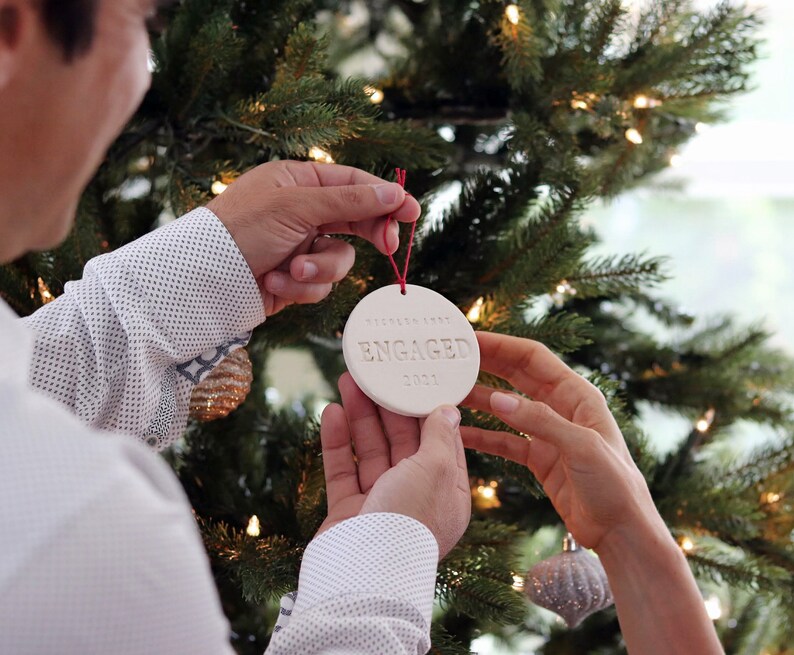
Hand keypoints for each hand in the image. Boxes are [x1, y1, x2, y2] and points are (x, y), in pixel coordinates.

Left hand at [206, 161, 419, 315]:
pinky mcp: (292, 278)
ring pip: (340, 259)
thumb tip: (394, 193)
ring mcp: (298, 246)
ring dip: (319, 268)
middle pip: (355, 220)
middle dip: (368, 235)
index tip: (412, 210)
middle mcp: (300, 212)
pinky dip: (300, 286)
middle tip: (388, 245)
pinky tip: (273, 282)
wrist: (203, 280)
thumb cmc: (242, 230)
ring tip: (291, 269)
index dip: (385, 196)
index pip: (353, 183)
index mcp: (298, 183)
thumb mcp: (298, 207)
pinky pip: (319, 284)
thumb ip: (350, 201)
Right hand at [318, 373, 470, 558]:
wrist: (365, 575)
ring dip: (360, 417)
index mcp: (448, 492)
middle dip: (387, 407)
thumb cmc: (410, 520)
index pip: (440, 441)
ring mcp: (381, 504)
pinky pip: (344, 470)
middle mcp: (416, 497)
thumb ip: (439, 437)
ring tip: (347, 382)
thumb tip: (447, 409)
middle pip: (402, 442)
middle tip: (372, 374)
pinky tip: (332, 413)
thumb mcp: (435, 470)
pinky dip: (338, 443)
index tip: (413, 379)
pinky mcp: (349, 511)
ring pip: (371, 452)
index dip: (425, 408)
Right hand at [462, 332, 660, 552]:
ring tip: (447, 393)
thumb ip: (540, 421)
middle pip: (516, 376)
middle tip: (451, 359)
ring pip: (506, 408)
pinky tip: (459, 434)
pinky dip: (482, 436)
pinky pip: (505, 440)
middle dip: (485, 366)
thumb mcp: (582, 447)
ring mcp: (548, 433)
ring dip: (479, 400)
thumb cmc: (615, 485)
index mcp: (578, 395)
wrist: (621, 531)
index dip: (502, 346)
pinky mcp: (539, 458)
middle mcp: (561, 408)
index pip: (533, 358)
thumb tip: (498, 399)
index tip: (470, 340)